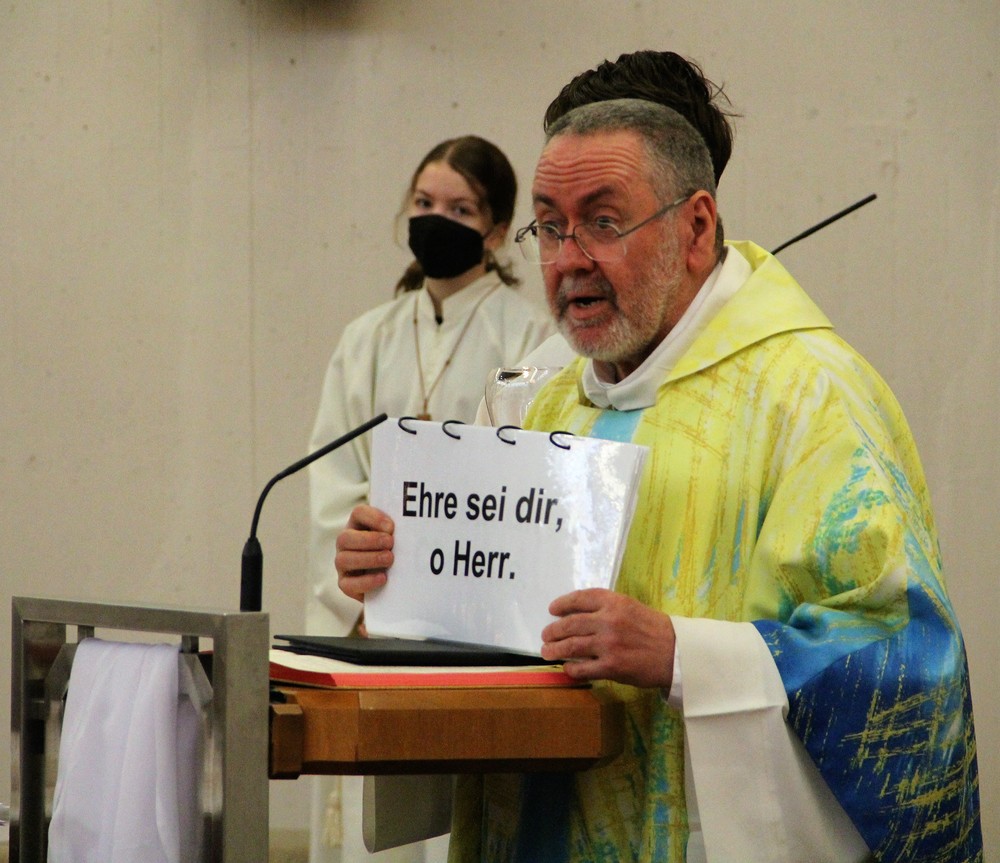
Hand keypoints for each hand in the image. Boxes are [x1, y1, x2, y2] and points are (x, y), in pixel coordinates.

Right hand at [335, 505, 394, 602]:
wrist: (392, 580)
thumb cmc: (395, 550)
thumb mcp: (397, 537)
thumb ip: (400, 530)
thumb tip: (412, 526)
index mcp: (358, 525)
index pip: (359, 513)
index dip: (374, 518)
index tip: (391, 527)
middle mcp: (345, 543)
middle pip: (345, 537)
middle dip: (369, 540)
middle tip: (390, 543)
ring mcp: (342, 564)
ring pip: (344, 559)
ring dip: (369, 559)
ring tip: (389, 559)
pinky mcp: (345, 584)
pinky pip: (348, 584)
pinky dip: (366, 581)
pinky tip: (383, 578)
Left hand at [540, 588, 674, 688]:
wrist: (677, 653)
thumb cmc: (654, 629)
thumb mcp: (631, 607)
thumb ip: (608, 608)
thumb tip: (578, 614)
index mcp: (615, 602)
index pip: (581, 598)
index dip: (563, 603)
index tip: (553, 609)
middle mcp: (609, 620)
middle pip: (570, 623)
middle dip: (553, 630)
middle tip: (546, 636)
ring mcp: (609, 644)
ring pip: (572, 646)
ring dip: (555, 650)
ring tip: (547, 652)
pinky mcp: (611, 666)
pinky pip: (582, 668)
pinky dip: (571, 668)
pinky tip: (568, 668)